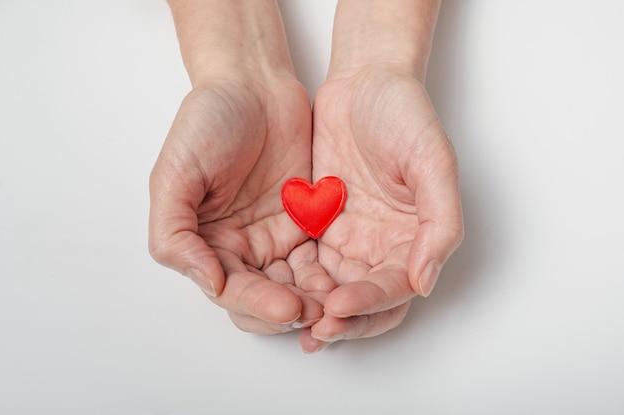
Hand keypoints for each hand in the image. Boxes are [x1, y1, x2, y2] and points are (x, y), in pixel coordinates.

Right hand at [149, 0, 334, 334]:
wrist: (255, 85)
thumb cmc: (208, 121)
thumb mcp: (174, 174)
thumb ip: (175, 233)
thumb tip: (208, 282)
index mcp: (205, 244)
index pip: (229, 291)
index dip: (256, 305)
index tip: (286, 307)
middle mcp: (239, 248)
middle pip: (263, 299)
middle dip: (288, 311)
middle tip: (317, 313)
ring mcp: (274, 238)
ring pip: (295, 288)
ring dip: (314, 301)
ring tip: (337, 305)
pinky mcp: (307, 224)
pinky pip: (320, 260)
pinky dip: (331, 276)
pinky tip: (347, 281)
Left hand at [301, 65, 463, 350]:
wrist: (364, 81)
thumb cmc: (406, 115)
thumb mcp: (433, 161)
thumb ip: (439, 223)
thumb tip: (425, 282)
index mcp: (414, 238)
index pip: (394, 288)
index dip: (370, 303)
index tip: (340, 305)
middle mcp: (382, 246)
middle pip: (363, 301)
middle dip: (340, 320)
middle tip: (313, 329)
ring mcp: (350, 237)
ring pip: (332, 289)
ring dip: (313, 310)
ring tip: (288, 320)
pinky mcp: (319, 225)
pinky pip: (306, 263)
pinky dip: (294, 282)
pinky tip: (275, 291)